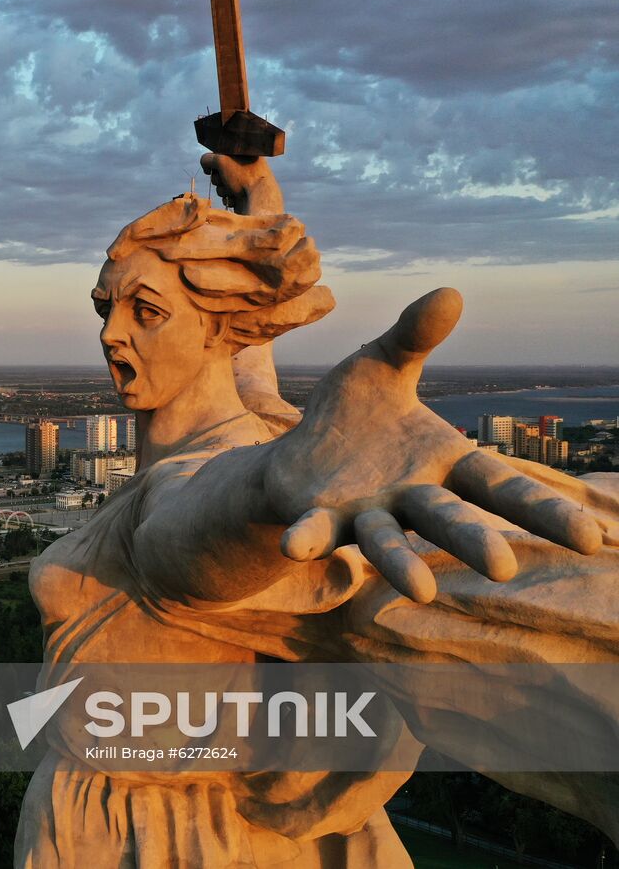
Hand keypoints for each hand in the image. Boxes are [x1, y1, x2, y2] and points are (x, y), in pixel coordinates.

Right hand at [200, 153, 283, 214]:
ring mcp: (244, 182)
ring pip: (221, 185)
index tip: (214, 167)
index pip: (221, 154)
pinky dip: (228, 198)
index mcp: (245, 154)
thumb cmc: (243, 177)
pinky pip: (227, 196)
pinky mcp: (242, 196)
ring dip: (222, 190)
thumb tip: (206, 165)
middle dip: (218, 178)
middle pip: (218, 171)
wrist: (258, 201)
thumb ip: (208, 159)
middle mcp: (246, 166)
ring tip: (233, 192)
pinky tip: (236, 199)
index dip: (215, 162)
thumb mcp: (222, 161)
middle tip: (226, 180)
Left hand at [263, 288, 602, 602]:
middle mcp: (411, 498)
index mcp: (443, 464)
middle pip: (449, 522)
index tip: (591, 539)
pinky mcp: (319, 520)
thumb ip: (414, 337)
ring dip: (401, 564)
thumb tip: (450, 291)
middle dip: (472, 541)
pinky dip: (308, 539)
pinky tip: (295, 547)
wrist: (296, 450)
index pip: (501, 488)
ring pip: (388, 542)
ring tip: (419, 591)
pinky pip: (315, 532)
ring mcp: (365, 515)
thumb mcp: (383, 365)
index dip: (545, 512)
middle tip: (499, 567)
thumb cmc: (354, 416)